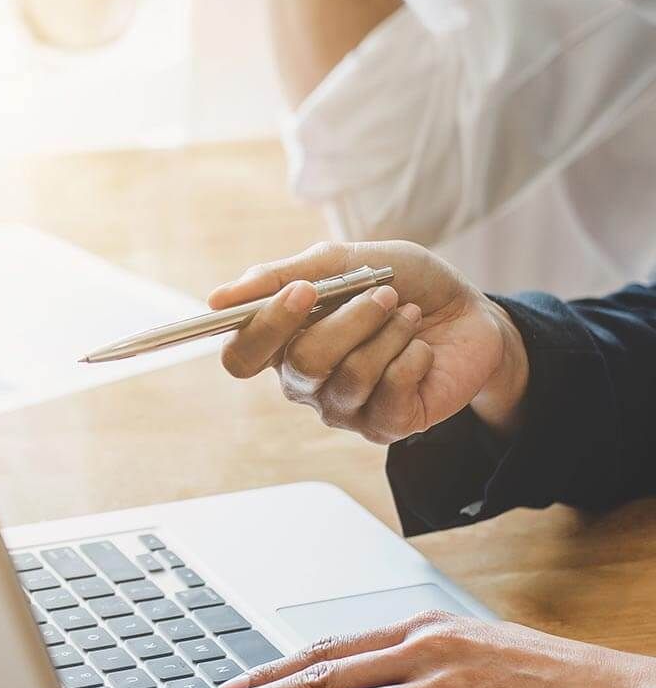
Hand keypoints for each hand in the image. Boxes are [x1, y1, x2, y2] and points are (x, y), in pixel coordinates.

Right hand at [212, 240, 530, 441]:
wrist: (470, 313)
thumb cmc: (401, 284)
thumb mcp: (344, 262)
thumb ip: (283, 276)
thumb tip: (218, 299)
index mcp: (282, 343)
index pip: (240, 356)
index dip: (264, 328)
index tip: (303, 292)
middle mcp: (303, 382)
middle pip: (300, 364)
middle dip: (347, 321)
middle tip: (380, 291)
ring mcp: (342, 408)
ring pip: (348, 376)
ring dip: (387, 333)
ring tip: (408, 314)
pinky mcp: (384, 426)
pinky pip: (388, 394)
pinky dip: (411, 357)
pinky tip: (421, 350)